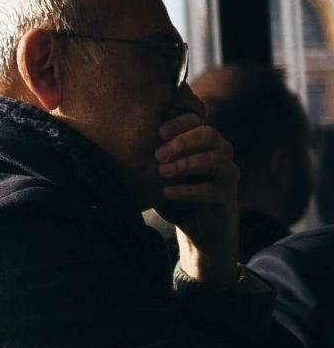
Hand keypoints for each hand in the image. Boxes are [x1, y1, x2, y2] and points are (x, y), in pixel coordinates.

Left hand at [153, 112, 239, 284]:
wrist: (196, 226)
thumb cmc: (174, 192)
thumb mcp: (156, 172)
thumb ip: (148, 154)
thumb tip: (117, 135)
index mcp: (204, 141)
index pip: (195, 121)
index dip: (178, 123)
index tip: (157, 132)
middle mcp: (221, 152)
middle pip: (209, 135)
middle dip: (182, 142)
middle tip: (158, 155)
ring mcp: (228, 174)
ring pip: (215, 158)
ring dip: (186, 163)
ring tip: (162, 172)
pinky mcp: (229, 197)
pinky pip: (213, 188)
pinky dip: (188, 189)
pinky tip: (167, 192)